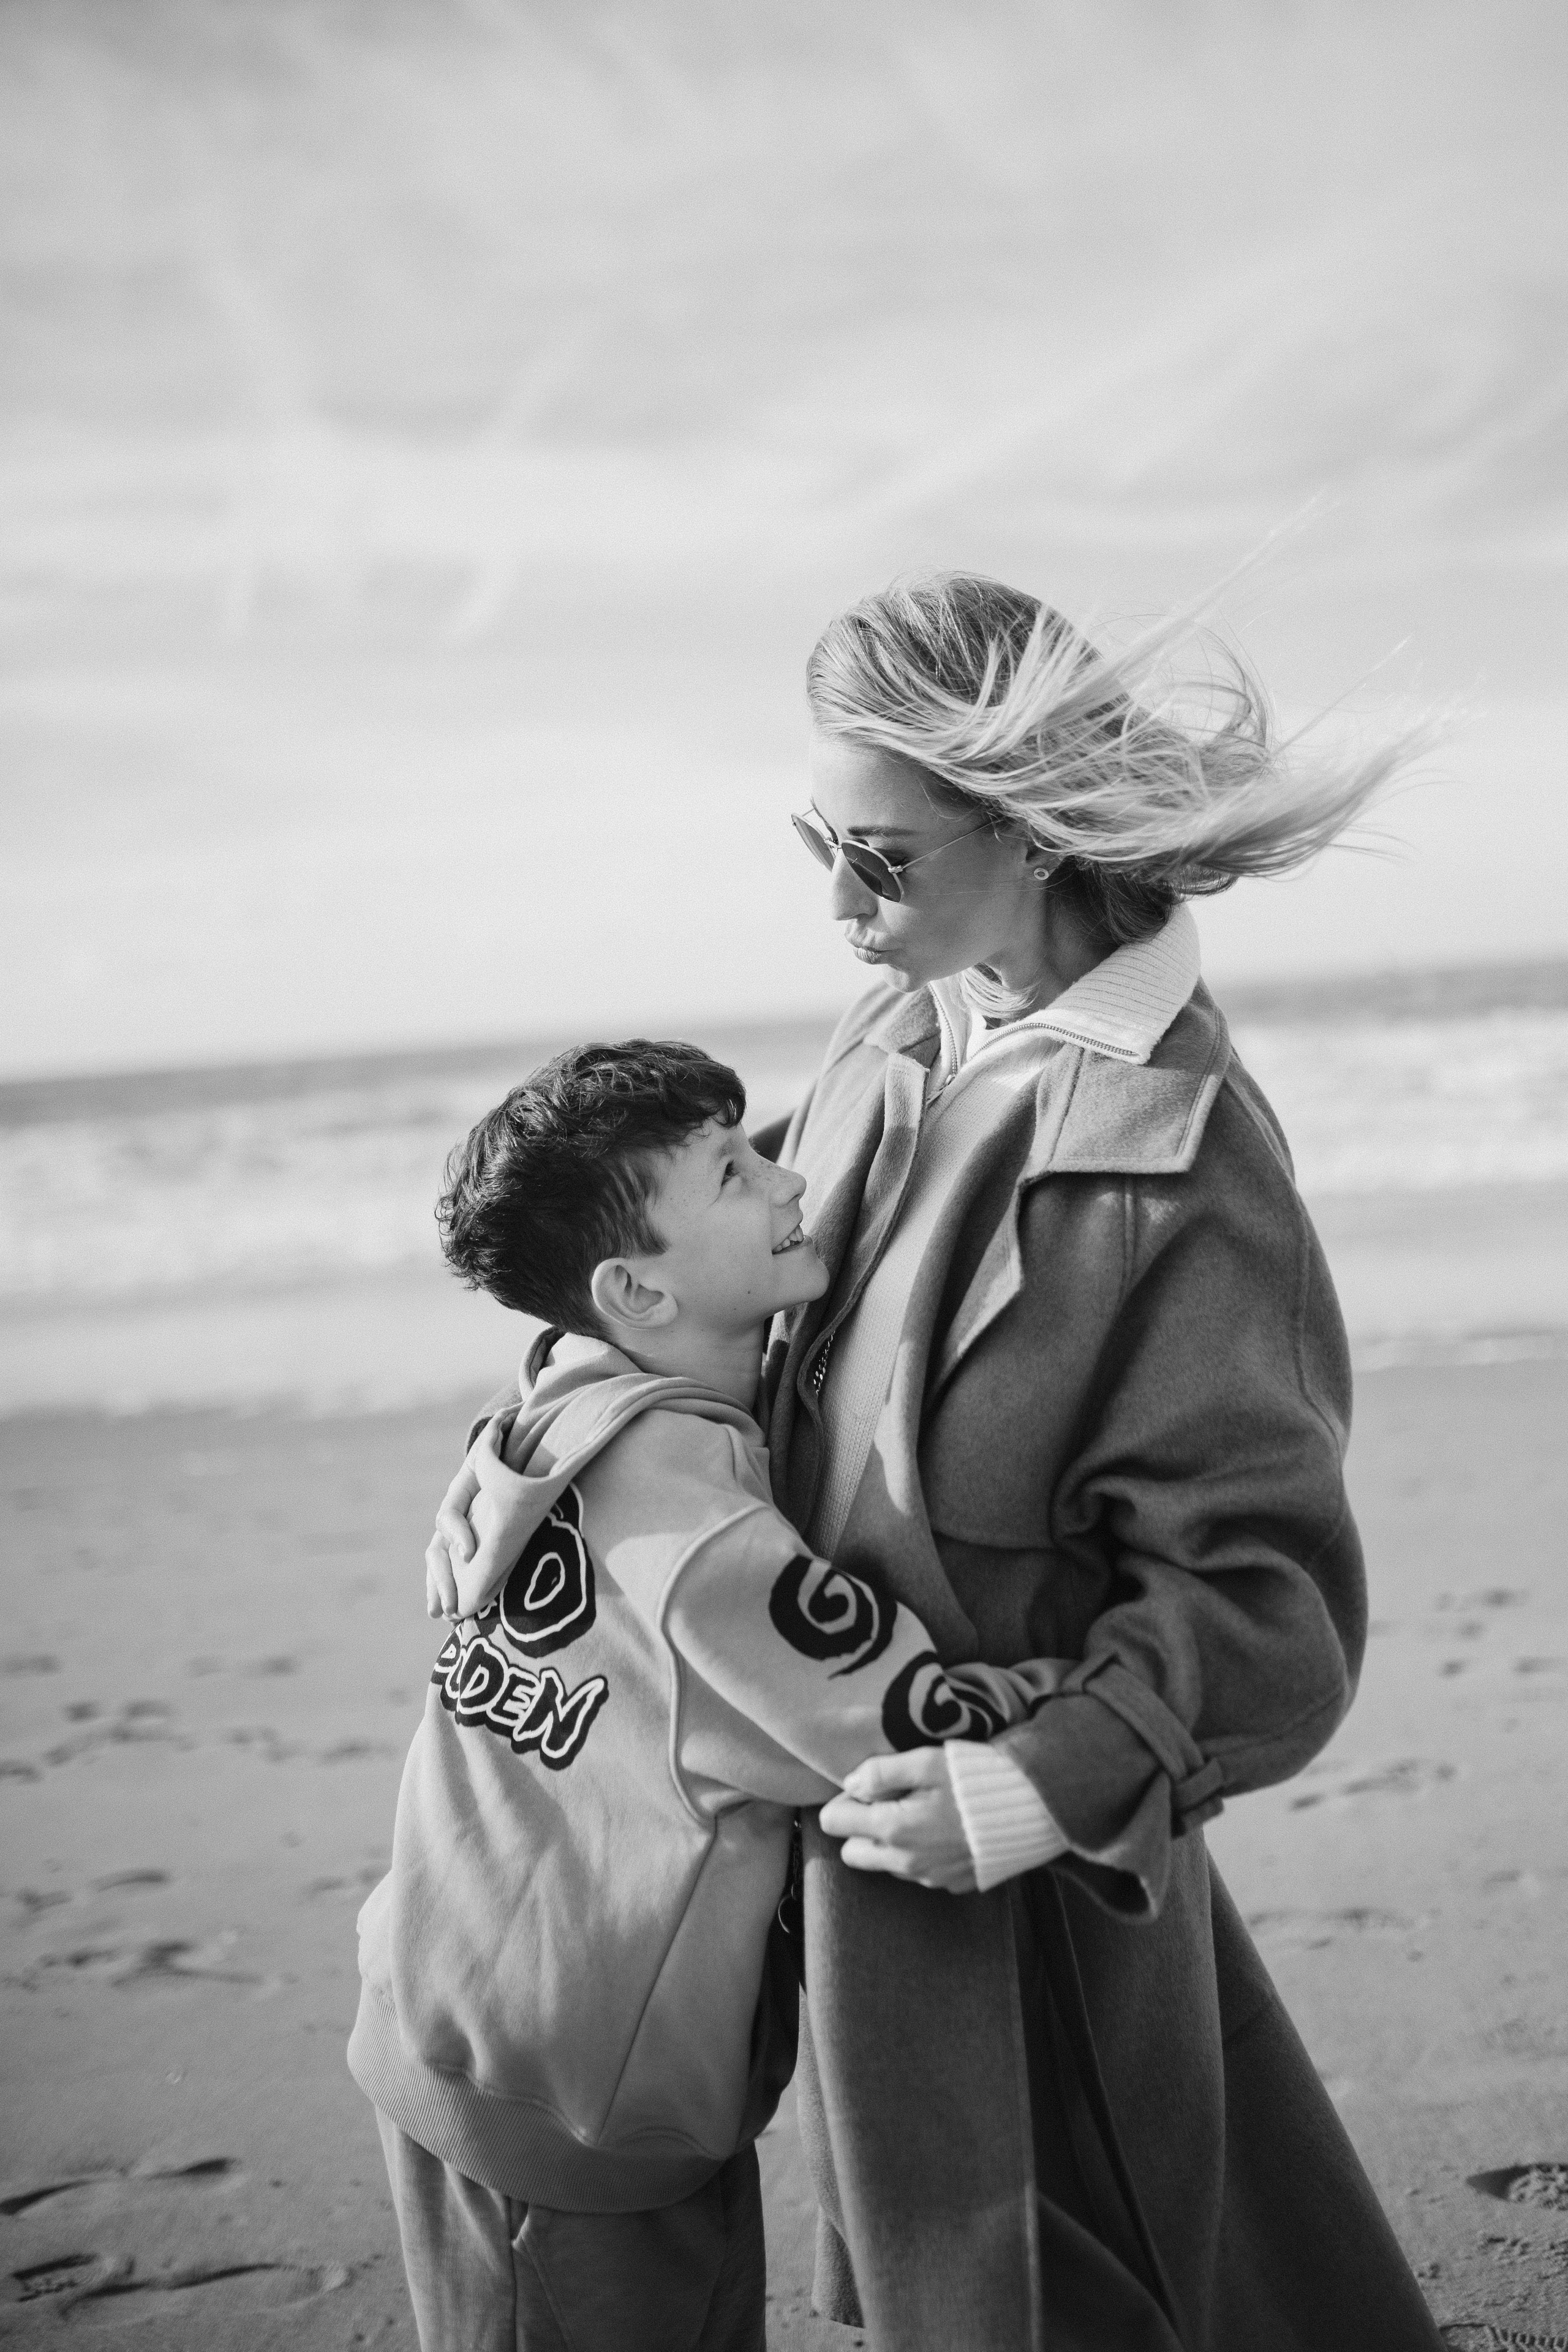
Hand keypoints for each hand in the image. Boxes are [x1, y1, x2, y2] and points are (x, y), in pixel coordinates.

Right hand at [423, 1419, 507, 1619]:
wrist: (503, 1465)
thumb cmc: (503, 1459)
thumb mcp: (497, 1451)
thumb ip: (496, 1440)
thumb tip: (506, 1417)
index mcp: (460, 1493)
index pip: (449, 1516)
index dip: (458, 1533)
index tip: (470, 1554)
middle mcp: (451, 1516)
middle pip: (437, 1549)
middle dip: (442, 1578)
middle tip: (450, 1604)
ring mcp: (451, 1534)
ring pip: (436, 1565)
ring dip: (437, 1590)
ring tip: (440, 1614)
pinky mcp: (458, 1549)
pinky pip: (443, 1572)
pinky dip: (440, 1591)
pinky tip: (441, 1613)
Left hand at [818, 1747, 976, 1894]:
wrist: (1031, 1812)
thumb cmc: (977, 1780)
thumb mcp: (927, 1761)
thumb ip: (881, 1772)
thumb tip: (850, 1783)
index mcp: (893, 1829)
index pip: (834, 1823)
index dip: (845, 1800)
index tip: (868, 1788)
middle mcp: (906, 1862)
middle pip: (852, 1852)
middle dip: (860, 1828)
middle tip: (890, 1801)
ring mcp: (929, 1878)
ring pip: (886, 1863)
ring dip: (892, 1841)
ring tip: (922, 1812)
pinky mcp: (951, 1884)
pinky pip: (919, 1872)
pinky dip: (922, 1853)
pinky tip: (944, 1830)